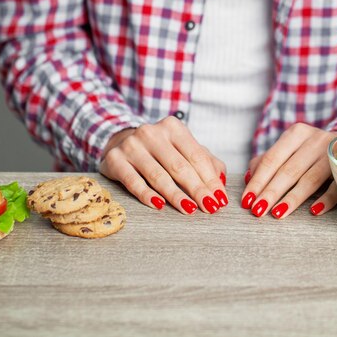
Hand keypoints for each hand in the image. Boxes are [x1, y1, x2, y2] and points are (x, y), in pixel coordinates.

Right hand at [100, 116, 227, 214]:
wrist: (119, 141)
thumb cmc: (160, 149)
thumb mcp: (184, 148)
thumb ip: (206, 162)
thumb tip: (221, 182)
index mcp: (173, 127)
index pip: (196, 156)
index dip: (210, 179)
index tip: (220, 199)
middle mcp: (151, 133)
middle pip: (179, 166)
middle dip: (197, 189)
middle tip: (210, 207)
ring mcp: (132, 146)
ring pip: (158, 176)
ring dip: (176, 196)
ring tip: (189, 209)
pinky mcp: (115, 160)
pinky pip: (133, 182)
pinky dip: (147, 195)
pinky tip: (159, 206)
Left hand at [241, 123, 336, 218]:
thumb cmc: (312, 150)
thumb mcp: (290, 147)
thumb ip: (268, 160)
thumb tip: (248, 178)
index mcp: (296, 134)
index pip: (271, 159)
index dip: (257, 181)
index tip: (246, 200)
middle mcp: (315, 140)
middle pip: (288, 170)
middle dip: (271, 192)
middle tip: (257, 211)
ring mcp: (333, 154)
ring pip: (310, 179)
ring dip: (292, 198)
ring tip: (278, 214)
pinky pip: (336, 186)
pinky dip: (325, 199)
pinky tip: (314, 211)